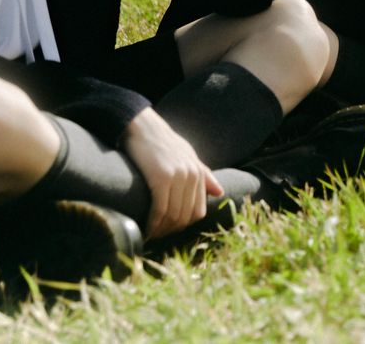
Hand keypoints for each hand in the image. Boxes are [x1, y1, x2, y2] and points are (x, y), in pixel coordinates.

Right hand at [121, 108, 222, 237]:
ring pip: (173, 215)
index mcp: (199, 172)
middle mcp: (192, 175)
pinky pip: (160, 209)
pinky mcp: (161, 177)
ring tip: (150, 235)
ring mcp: (178, 176)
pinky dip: (153, 223)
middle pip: (185, 216)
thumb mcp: (188, 156)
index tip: (168, 230)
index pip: (198, 212)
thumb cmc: (164, 143)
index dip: (183, 225)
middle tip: (156, 236)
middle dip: (170, 231)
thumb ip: (204, 174)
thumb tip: (220, 192)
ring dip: (161, 230)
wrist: (143, 127)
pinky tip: (145, 229)